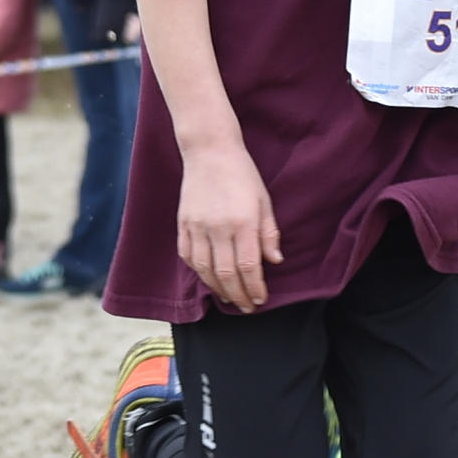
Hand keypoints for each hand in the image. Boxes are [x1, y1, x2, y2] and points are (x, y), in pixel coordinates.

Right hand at [176, 133, 280, 310]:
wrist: (209, 150)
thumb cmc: (242, 174)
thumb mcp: (264, 200)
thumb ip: (269, 233)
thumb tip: (275, 261)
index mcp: (242, 222)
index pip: (249, 266)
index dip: (254, 288)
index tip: (260, 299)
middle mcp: (218, 227)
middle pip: (226, 274)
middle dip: (238, 295)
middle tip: (246, 306)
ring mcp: (197, 226)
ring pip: (204, 270)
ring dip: (217, 288)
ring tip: (228, 297)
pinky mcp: (183, 223)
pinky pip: (187, 256)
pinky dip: (198, 272)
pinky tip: (209, 278)